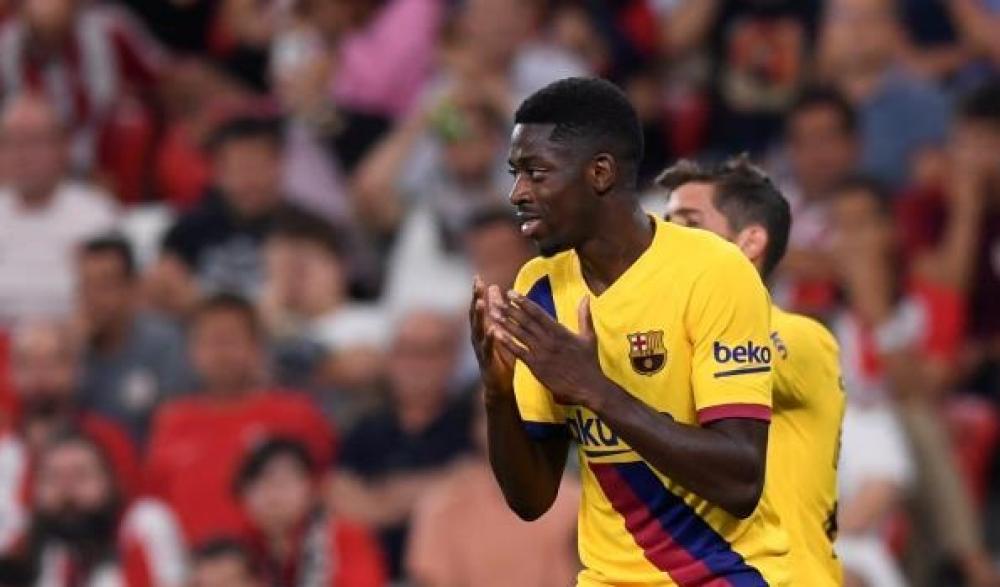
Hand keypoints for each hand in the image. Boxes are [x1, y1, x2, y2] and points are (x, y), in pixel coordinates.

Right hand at [470, 277, 515, 396]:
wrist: (499, 386)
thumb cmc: (500, 357)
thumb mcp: (500, 330)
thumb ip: (496, 311)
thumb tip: (495, 288)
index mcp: (481, 329)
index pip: (478, 307)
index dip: (477, 293)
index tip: (477, 277)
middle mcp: (477, 337)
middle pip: (475, 315)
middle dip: (476, 299)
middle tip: (477, 284)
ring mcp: (480, 348)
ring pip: (478, 329)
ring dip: (479, 315)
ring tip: (481, 302)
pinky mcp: (487, 360)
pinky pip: (488, 347)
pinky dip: (490, 338)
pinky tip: (492, 329)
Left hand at [495, 293, 608, 407]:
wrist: (588, 387)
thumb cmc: (589, 363)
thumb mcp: (588, 336)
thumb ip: (584, 316)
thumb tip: (586, 296)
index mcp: (560, 330)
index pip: (538, 312)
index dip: (523, 302)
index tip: (511, 293)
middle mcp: (548, 339)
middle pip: (525, 320)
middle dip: (510, 309)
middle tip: (495, 299)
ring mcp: (541, 352)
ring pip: (520, 334)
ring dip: (505, 322)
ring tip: (493, 313)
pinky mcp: (536, 366)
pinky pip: (519, 352)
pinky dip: (507, 342)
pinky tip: (496, 335)